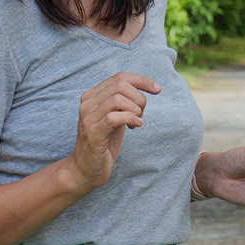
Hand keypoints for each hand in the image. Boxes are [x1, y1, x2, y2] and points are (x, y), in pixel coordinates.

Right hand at [70, 72, 159, 189]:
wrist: (87, 168)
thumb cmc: (105, 140)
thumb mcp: (116, 114)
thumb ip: (124, 100)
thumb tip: (147, 86)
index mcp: (92, 95)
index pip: (120, 77)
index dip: (142, 81)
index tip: (157, 89)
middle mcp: (87, 103)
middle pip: (120, 86)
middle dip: (139, 98)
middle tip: (141, 114)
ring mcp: (88, 118)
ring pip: (118, 99)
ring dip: (135, 110)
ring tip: (136, 122)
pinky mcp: (92, 133)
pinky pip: (114, 118)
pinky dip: (131, 119)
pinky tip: (135, 126)